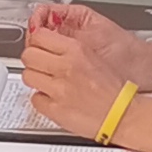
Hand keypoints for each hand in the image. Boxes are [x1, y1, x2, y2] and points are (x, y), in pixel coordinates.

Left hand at [19, 2, 151, 136]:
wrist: (123, 114)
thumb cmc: (115, 90)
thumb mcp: (94, 57)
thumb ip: (70, 50)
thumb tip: (49, 45)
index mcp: (77, 51)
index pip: (39, 36)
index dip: (36, 41)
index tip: (37, 45)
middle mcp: (65, 67)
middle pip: (28, 55)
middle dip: (32, 59)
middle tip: (39, 64)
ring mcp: (58, 89)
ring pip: (27, 75)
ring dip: (35, 78)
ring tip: (46, 81)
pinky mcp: (55, 109)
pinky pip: (35, 99)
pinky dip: (42, 99)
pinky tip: (52, 98)